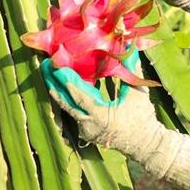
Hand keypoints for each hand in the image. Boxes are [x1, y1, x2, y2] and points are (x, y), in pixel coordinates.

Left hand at [42, 51, 163, 157]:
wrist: (144, 143)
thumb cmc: (142, 118)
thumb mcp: (138, 92)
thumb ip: (130, 68)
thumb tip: (128, 46)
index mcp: (99, 115)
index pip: (78, 94)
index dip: (66, 79)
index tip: (57, 64)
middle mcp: (87, 124)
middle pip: (65, 101)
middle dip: (54, 82)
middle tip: (45, 65)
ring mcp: (84, 129)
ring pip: (66, 107)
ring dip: (57, 91)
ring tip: (49, 74)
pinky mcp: (85, 131)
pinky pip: (72, 112)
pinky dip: (67, 98)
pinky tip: (63, 87)